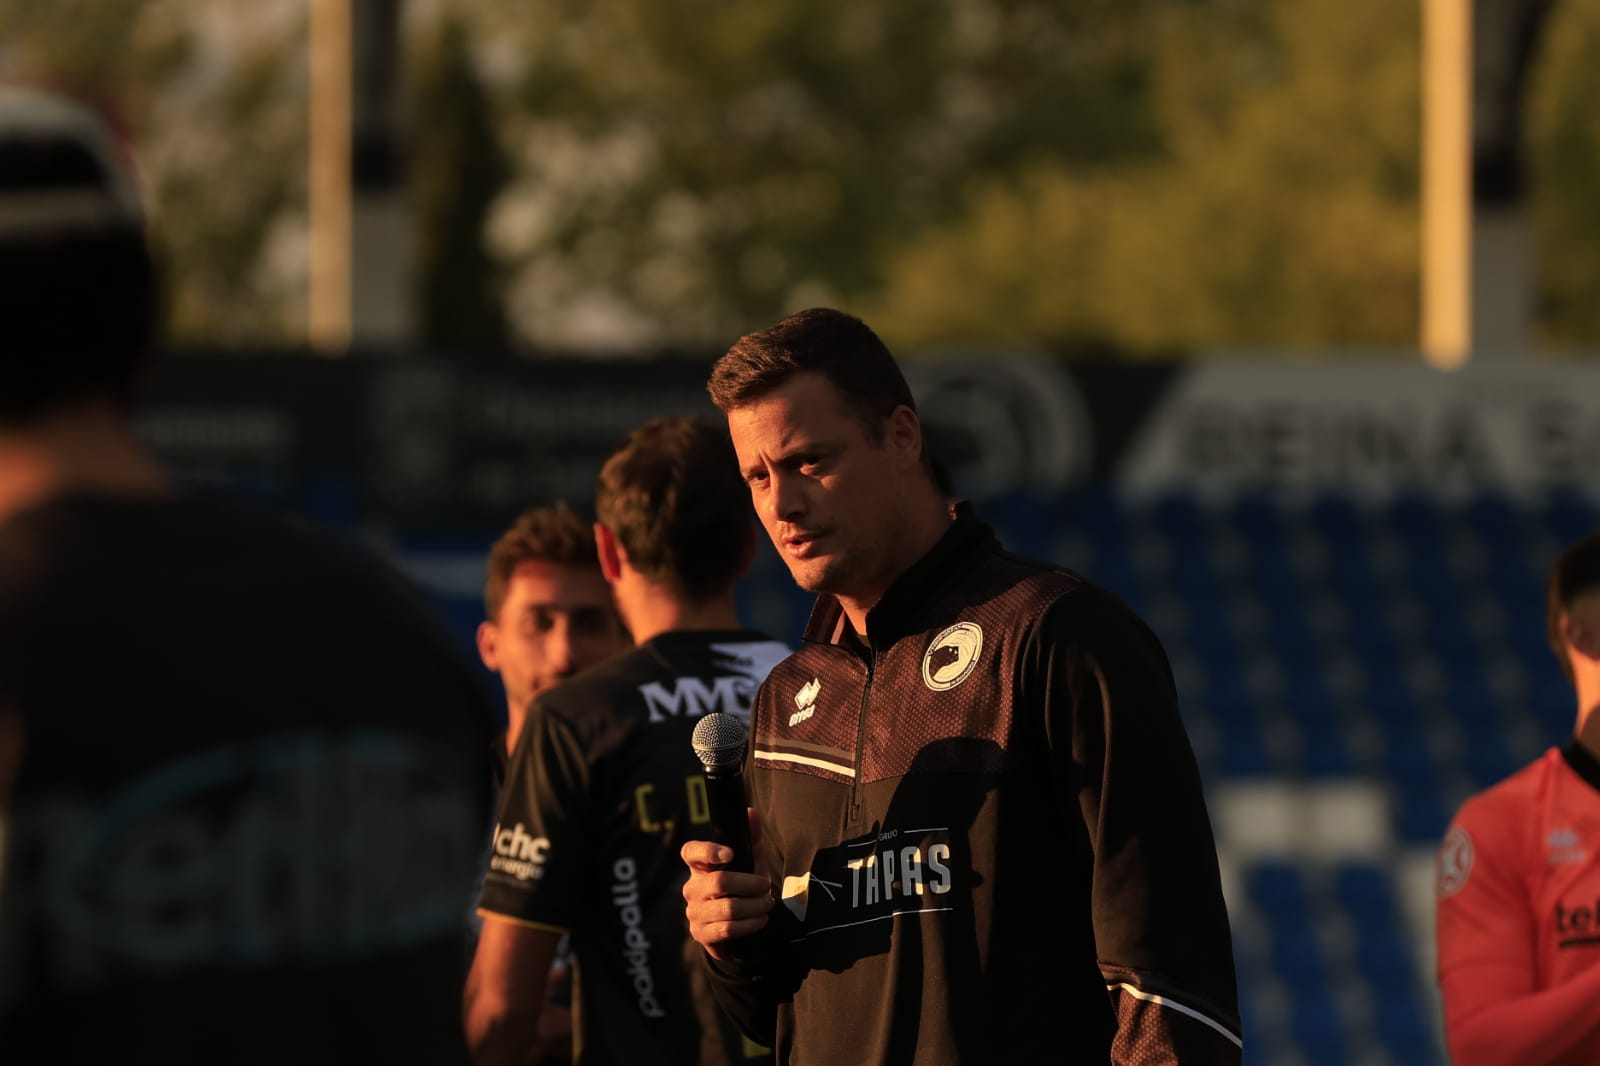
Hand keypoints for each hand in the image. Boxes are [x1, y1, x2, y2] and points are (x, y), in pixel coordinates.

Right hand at [681, 807, 774, 959]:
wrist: (736, 930)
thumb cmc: (742, 889)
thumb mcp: (749, 863)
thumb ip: (750, 838)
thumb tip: (750, 812)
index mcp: (699, 866)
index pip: (691, 852)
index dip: (708, 851)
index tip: (730, 854)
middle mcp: (692, 888)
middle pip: (720, 882)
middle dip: (751, 884)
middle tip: (767, 887)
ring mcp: (694, 912)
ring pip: (728, 908)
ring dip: (755, 906)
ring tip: (768, 904)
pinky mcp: (701, 934)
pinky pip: (728, 929)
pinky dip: (751, 924)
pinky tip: (760, 920)